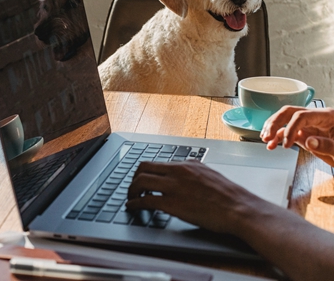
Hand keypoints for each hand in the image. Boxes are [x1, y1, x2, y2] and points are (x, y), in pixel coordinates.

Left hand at [126, 160, 262, 234]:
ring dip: (131, 190)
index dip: (145, 171)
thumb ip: (194, 172)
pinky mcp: (172, 203)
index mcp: (188, 164)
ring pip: (141, 181)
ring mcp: (174, 186)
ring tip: (131, 198)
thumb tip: (186, 171)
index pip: (157, 162)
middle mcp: (178, 171)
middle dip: (134, 178)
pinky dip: (135, 203)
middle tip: (132, 188)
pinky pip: (145, 200)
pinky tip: (133, 207)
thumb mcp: (210, 175)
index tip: (141, 178)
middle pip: (144, 167)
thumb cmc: (230, 197)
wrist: (240, 209)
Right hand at [261, 106, 333, 165]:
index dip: (291, 128)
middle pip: (289, 112)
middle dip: (275, 122)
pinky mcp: (305, 134)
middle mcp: (315, 118)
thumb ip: (327, 145)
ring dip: (273, 128)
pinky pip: (287, 132)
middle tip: (267, 135)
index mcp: (327, 116)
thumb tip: (309, 141)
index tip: (287, 144)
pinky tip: (272, 145)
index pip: (301, 116)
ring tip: (266, 139)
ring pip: (285, 120)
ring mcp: (309, 125)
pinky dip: (278, 138)